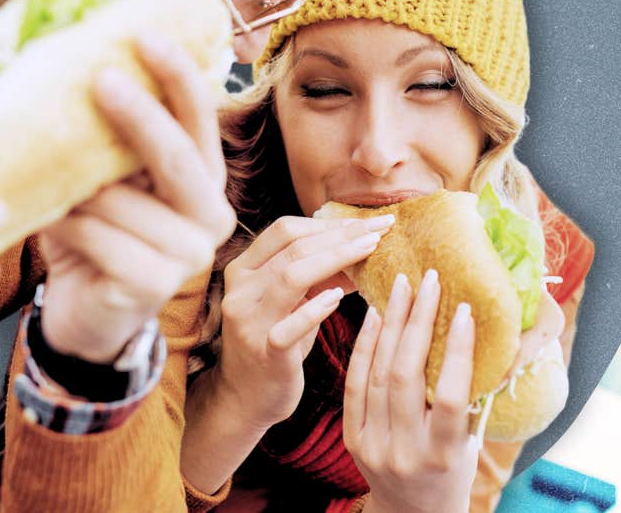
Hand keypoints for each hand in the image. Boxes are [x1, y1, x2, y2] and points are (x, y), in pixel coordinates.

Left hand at [38, 32, 235, 362]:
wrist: (82, 316)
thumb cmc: (92, 235)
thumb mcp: (99, 179)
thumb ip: (101, 138)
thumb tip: (63, 64)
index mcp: (202, 178)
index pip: (199, 118)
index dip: (179, 76)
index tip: (147, 35)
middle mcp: (210, 213)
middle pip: (177, 156)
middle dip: (139, 115)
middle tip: (100, 80)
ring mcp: (189, 254)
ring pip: (126, 201)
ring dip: (80, 190)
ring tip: (49, 187)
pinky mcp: (157, 286)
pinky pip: (104, 240)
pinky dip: (71, 227)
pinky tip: (52, 224)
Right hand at [211, 214, 394, 428]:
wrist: (247, 398)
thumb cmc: (277, 343)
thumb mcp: (294, 302)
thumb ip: (321, 274)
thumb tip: (366, 242)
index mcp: (243, 270)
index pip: (285, 230)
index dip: (329, 222)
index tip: (368, 220)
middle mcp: (240, 290)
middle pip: (293, 247)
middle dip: (342, 235)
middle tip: (380, 229)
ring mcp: (249, 321)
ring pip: (291, 276)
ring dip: (336, 258)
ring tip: (370, 250)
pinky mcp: (264, 351)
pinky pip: (290, 326)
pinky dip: (317, 308)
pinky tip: (340, 297)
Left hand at [345, 271, 478, 512]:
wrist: (412, 512)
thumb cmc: (453, 469)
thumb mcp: (470, 442)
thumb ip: (474, 398)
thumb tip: (493, 337)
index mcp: (444, 455)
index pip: (451, 397)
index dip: (458, 352)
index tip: (465, 311)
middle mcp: (406, 452)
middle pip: (406, 376)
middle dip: (418, 322)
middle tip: (429, 282)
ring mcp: (373, 446)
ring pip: (378, 375)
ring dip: (391, 325)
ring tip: (403, 288)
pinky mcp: (352, 439)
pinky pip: (355, 385)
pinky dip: (365, 346)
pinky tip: (376, 315)